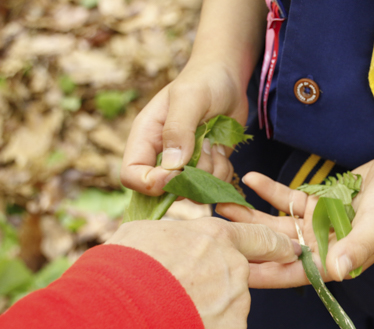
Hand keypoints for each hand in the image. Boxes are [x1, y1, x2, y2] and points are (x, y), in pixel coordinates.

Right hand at [105, 217, 300, 328]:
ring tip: (172, 315)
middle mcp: (235, 266)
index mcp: (216, 237)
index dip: (274, 244)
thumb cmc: (124, 267)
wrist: (119, 315)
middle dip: (216, 285)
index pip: (258, 237)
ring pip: (229, 307)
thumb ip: (175, 236)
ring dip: (208, 311)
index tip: (290, 249)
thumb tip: (174, 240)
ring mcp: (237, 301)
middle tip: (182, 295)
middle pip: (235, 277)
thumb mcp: (147, 234)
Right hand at [121, 61, 247, 195]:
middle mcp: (162, 155)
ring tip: (214, 144)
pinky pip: (212, 185)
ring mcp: (185, 164)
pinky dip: (222, 172)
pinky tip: (222, 150)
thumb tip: (173, 167)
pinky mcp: (206, 167)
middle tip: (205, 148)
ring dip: (210, 173)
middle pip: (165, 190)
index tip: (177, 174)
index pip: (132, 175)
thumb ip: (178, 130)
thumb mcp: (190, 98)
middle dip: (190, 178)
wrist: (228, 78)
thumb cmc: (204, 81)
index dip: (151, 184)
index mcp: (145, 138)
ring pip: (193, 191)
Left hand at [216, 153, 373, 287]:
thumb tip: (337, 270)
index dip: (262, 273)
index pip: (292, 271)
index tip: (231, 268)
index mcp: (336, 259)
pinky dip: (271, 190)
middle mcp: (324, 245)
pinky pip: (290, 198)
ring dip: (253, 215)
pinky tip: (251, 179)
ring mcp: (320, 223)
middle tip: (214, 233)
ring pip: (278, 222)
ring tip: (223, 205)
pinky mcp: (320, 201)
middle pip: (278, 247)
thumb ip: (357, 248)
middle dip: (248, 241)